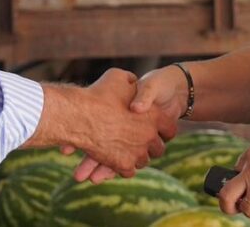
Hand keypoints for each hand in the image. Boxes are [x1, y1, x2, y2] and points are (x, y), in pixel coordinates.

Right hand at [71, 65, 185, 182]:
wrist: (80, 115)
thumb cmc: (98, 93)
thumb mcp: (118, 77)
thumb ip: (131, 82)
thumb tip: (133, 82)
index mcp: (153, 115)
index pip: (170, 128)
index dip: (164, 129)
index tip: (157, 130)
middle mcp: (149, 136)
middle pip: (158, 149)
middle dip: (151, 146)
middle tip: (141, 143)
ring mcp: (137, 153)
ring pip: (143, 161)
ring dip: (137, 157)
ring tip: (128, 152)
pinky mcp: (123, 165)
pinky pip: (129, 171)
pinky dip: (124, 167)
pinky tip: (117, 162)